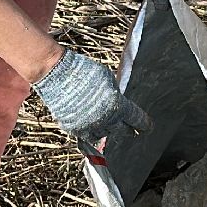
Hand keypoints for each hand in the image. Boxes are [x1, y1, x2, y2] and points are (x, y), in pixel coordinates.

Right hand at [32, 50, 148, 155]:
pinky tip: (91, 124)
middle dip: (127, 128)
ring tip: (107, 122)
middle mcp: (106, 120)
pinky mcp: (74, 129)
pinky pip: (87, 135)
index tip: (148, 128)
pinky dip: (91, 130)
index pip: (137, 120)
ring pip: (104, 134)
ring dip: (107, 128)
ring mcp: (89, 126)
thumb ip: (116, 94)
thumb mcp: (108, 79)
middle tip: (130, 129)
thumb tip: (119, 102)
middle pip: (121, 130)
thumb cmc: (84, 71)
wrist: (57, 74)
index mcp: (118, 106)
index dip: (144, 124)